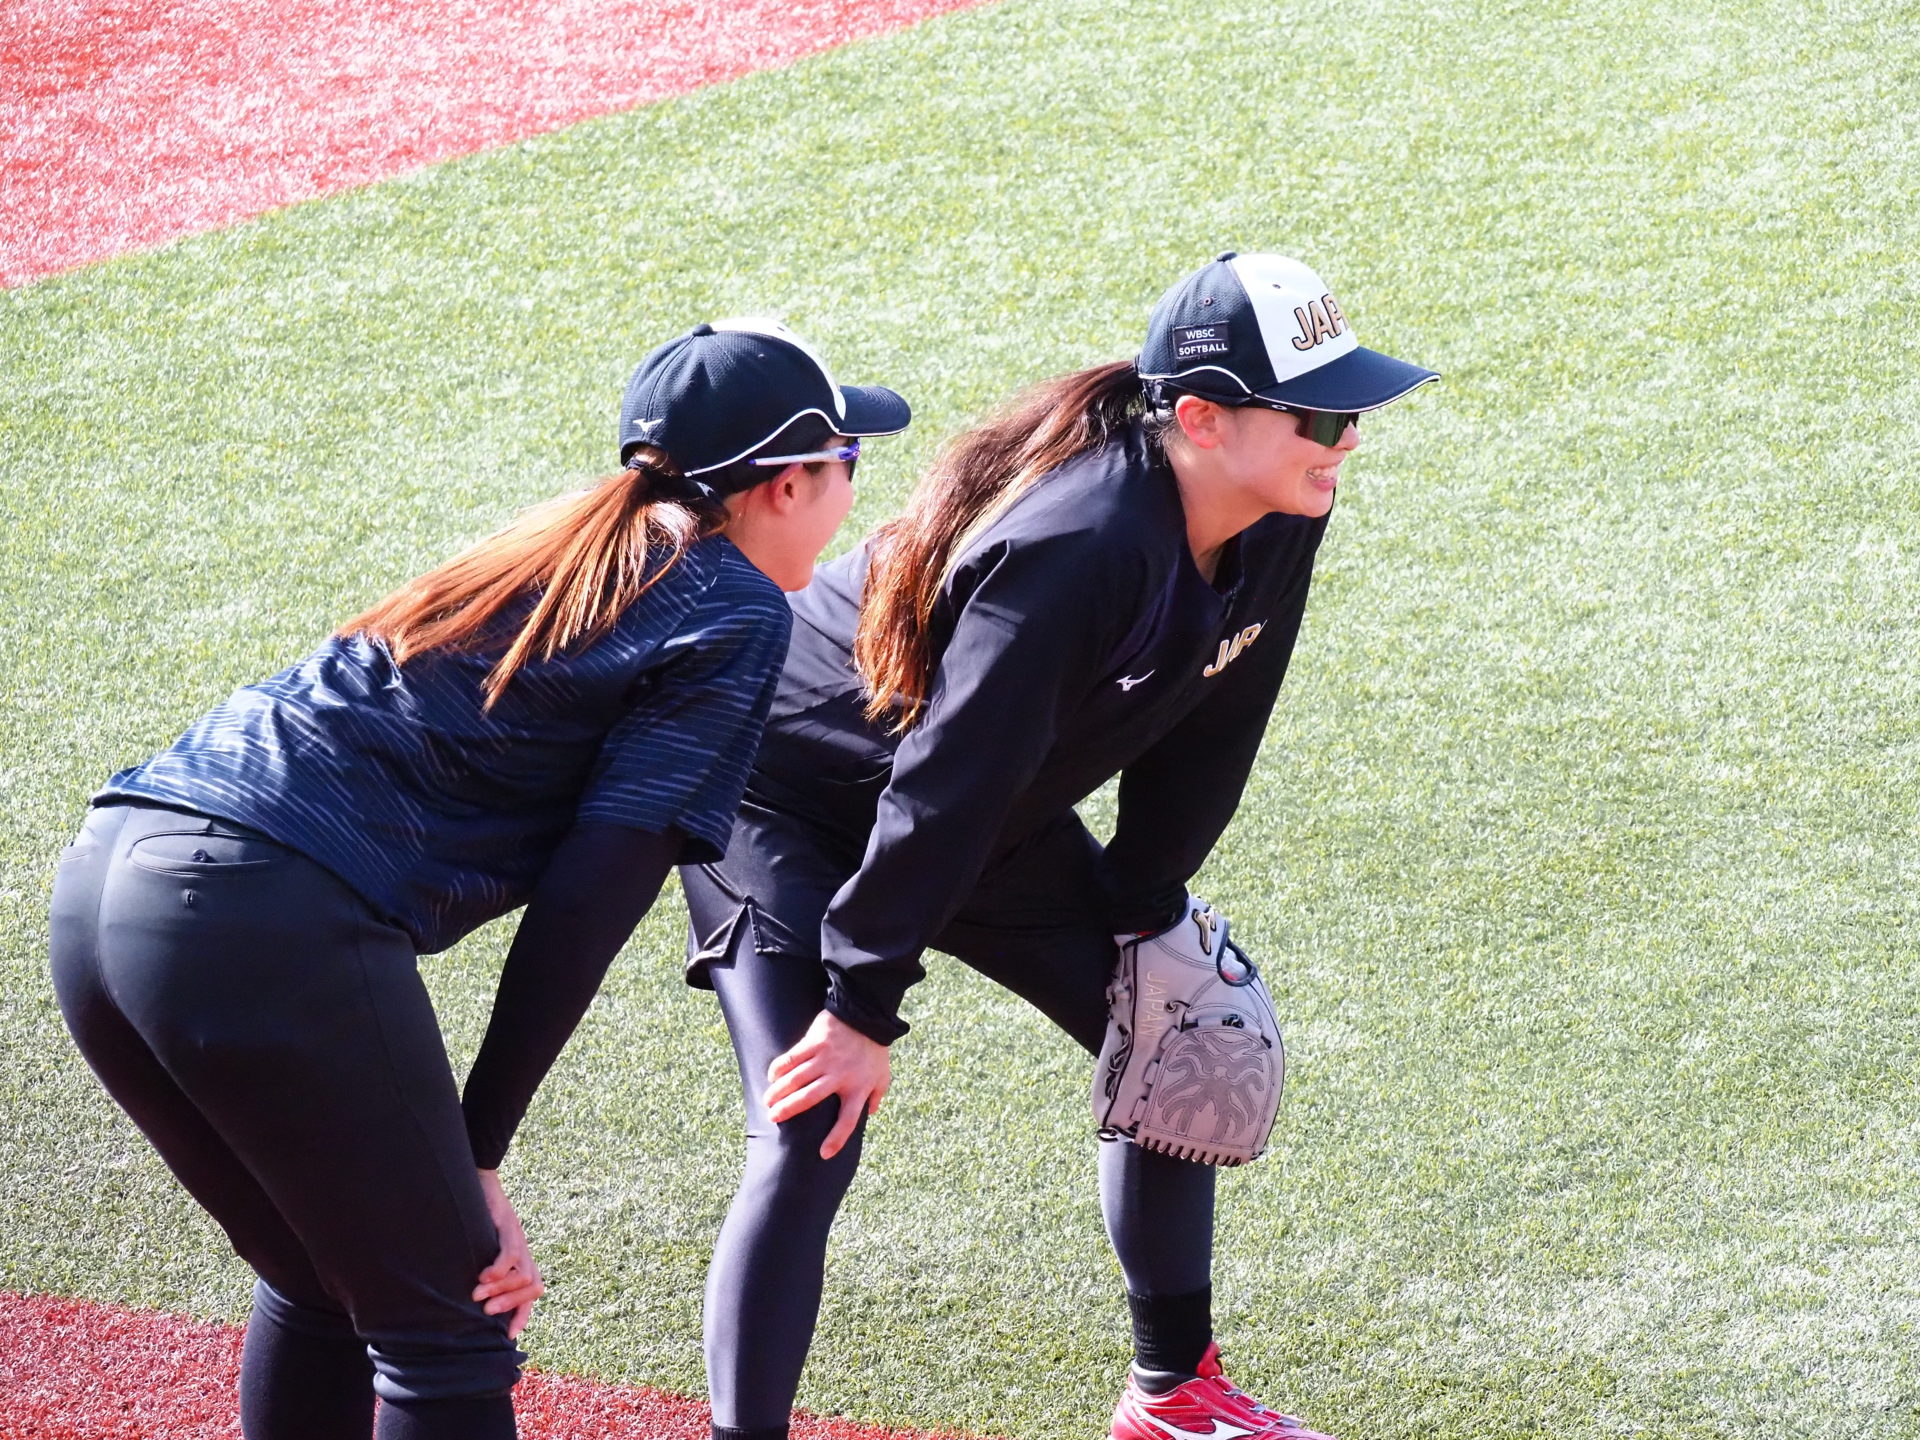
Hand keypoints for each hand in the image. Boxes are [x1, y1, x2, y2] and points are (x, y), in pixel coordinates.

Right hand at [472, 1168, 543, 1338]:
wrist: (481, 1182)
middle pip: (533, 1287)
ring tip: (477, 1294)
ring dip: (501, 1288)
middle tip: (486, 1313)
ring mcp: (518, 1239)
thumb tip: (467, 1302)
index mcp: (521, 1260)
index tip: (510, 1335)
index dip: (523, 1314)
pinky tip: (484, 1276)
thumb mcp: (481, 1251)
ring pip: (523, 1274)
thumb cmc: (476, 1221)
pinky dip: (500, 1268)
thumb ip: (483, 1274)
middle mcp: (524, 1252)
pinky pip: (511, 1252)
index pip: (533, 1292)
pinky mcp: (508, 1226)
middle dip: (511, 1304)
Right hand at [764, 1009, 891, 1159]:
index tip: (824, 1154)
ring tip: (767, 1100)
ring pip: (796, 1078)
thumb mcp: (883, 1075)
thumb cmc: (874, 1049)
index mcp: (858, 1088)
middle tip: (772, 1118)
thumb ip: (877, 1095)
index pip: (847, 1120)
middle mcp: (839, 1076)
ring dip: (778, 1091)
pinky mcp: (814, 1042)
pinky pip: (792, 1057)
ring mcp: (825, 1058)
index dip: (836, 1139)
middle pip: (809, 1098)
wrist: (867, 1014)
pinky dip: (779, 1067)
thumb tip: (871, 1113)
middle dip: (788, 1110)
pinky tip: (771, 1076)